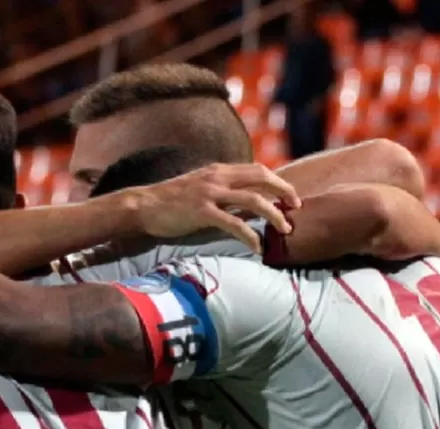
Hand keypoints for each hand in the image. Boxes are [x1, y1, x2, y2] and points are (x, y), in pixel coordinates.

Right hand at [127, 163, 300, 248]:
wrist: (143, 206)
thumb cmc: (171, 202)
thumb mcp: (201, 190)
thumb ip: (225, 194)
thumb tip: (250, 209)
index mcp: (219, 170)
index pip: (258, 170)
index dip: (278, 182)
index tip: (289, 197)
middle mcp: (218, 177)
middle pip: (262, 178)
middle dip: (284, 192)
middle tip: (296, 209)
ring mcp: (210, 193)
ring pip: (254, 200)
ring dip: (274, 215)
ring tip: (285, 229)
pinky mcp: (202, 212)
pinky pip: (234, 224)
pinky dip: (250, 236)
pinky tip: (256, 247)